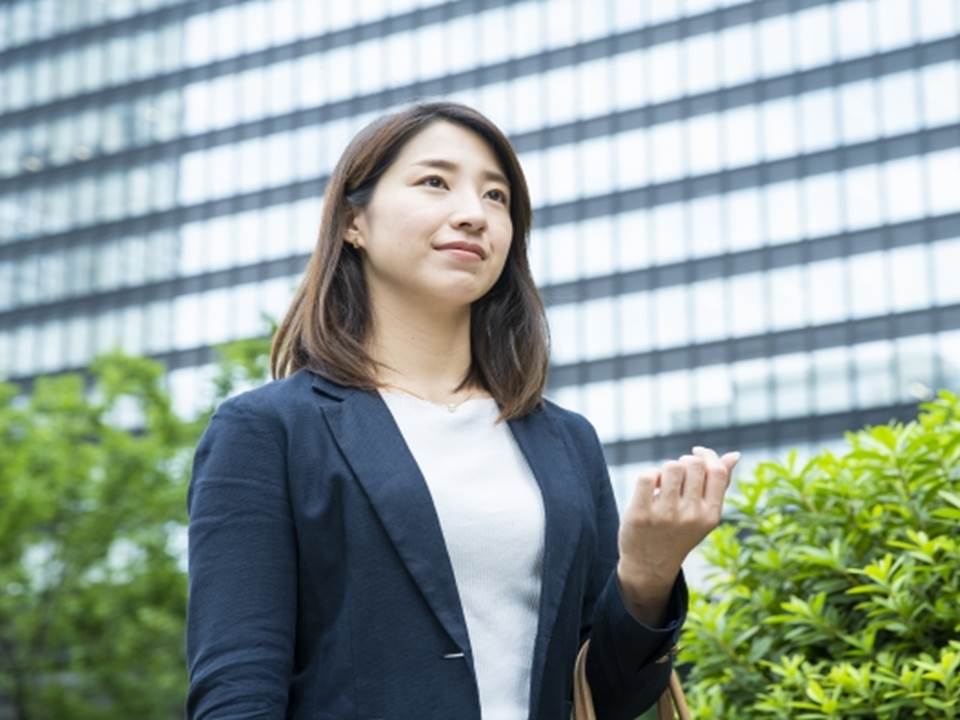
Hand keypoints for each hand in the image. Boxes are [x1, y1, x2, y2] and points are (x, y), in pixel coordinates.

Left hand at [616, 446, 739, 623]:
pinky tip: (650, 489)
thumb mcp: (704, 515)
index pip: (717, 472)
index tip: (696, 452)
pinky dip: (649, 476)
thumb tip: (734, 454)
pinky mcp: (640, 514)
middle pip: (693, 464)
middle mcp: (691, 516)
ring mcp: (665, 515)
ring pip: (671, 466)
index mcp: (711, 515)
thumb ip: (719, 485)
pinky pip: (648, 476)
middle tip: (677, 475)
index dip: (707, 455)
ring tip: (663, 483)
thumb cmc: (680, 532)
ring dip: (666, 470)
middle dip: (684, 462)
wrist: (650, 565)